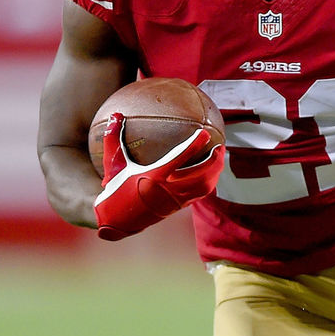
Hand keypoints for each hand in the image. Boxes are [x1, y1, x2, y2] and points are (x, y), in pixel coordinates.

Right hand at [93, 113, 224, 240]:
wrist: (116, 221)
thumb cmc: (114, 189)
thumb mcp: (113, 164)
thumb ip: (113, 138)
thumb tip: (115, 114)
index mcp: (153, 177)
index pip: (179, 159)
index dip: (194, 145)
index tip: (204, 133)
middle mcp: (168, 190)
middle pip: (200, 175)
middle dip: (215, 161)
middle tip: (220, 146)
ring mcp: (175, 201)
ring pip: (204, 187)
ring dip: (215, 172)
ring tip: (219, 158)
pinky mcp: (178, 208)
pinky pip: (200, 194)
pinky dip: (209, 181)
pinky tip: (211, 172)